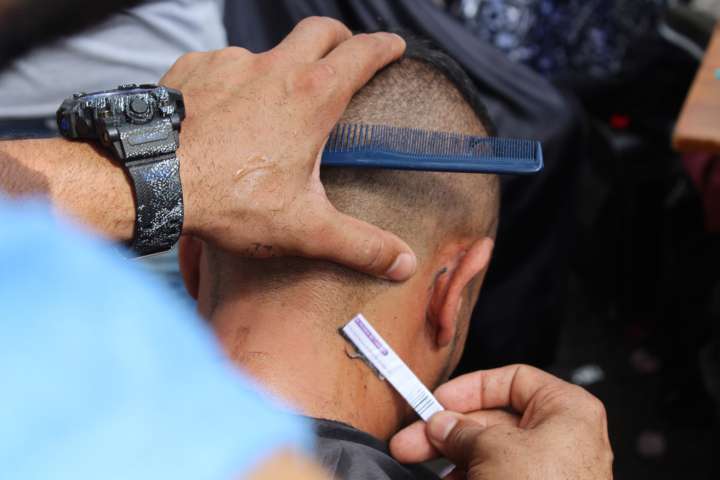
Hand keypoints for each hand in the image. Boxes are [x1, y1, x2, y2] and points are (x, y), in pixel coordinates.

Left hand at [161, 17, 415, 280]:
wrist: (153, 180)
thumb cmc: (231, 201)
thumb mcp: (305, 229)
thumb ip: (360, 246)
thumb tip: (404, 264)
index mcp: (311, 97)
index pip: (361, 54)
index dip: (384, 47)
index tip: (395, 46)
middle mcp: (274, 69)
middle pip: (319, 31)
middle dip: (339, 37)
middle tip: (346, 51)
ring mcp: (231, 64)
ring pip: (268, 50)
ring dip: (281, 66)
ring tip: (277, 99)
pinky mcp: (194, 69)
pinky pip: (222, 64)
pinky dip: (234, 79)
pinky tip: (227, 108)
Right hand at [390, 365, 612, 479]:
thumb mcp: (493, 448)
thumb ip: (462, 431)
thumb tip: (441, 425)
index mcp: (566, 409)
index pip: (513, 380)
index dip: (471, 388)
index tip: (438, 402)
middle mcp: (562, 437)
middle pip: (494, 419)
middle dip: (449, 431)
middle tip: (411, 439)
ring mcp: (549, 471)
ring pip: (490, 452)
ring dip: (451, 458)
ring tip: (415, 463)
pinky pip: (496, 477)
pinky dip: (468, 477)